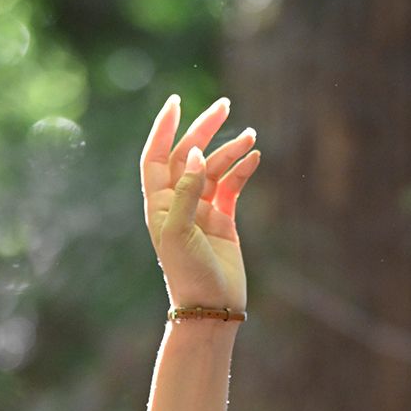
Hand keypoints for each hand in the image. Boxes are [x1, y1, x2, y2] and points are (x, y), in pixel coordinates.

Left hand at [139, 92, 259, 314]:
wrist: (210, 308)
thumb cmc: (187, 274)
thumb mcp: (179, 231)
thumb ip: (186, 191)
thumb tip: (195, 154)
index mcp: (159, 203)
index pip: (156, 156)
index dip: (164, 128)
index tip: (177, 101)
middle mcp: (178, 203)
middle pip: (188, 155)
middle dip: (204, 129)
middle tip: (224, 106)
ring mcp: (202, 210)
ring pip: (214, 168)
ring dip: (230, 150)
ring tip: (250, 136)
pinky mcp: (224, 220)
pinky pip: (232, 186)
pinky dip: (242, 170)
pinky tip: (254, 158)